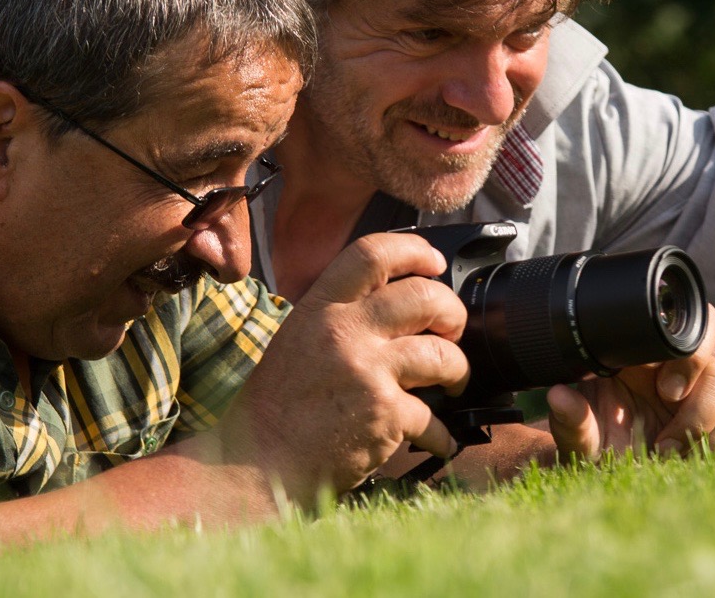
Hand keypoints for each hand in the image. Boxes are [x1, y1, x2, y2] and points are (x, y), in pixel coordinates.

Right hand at [225, 233, 470, 496]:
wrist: (257, 462)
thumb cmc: (275, 406)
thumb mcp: (297, 338)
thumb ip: (339, 316)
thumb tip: (393, 303)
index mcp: (320, 308)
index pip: (373, 253)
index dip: (415, 252)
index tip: (435, 264)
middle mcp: (345, 332)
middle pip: (425, 297)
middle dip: (452, 313)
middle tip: (452, 330)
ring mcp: (367, 371)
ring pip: (442, 354)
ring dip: (457, 370)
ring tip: (452, 381)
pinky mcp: (384, 414)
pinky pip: (433, 418)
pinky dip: (442, 434)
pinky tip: (438, 439)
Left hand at [545, 326, 714, 460]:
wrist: (601, 475)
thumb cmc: (589, 446)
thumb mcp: (576, 436)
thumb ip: (570, 418)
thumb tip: (558, 396)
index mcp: (645, 358)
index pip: (684, 334)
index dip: (688, 357)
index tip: (666, 390)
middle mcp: (676, 374)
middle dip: (702, 397)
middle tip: (672, 430)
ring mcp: (697, 399)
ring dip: (705, 424)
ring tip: (667, 451)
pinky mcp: (713, 426)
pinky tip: (683, 456)